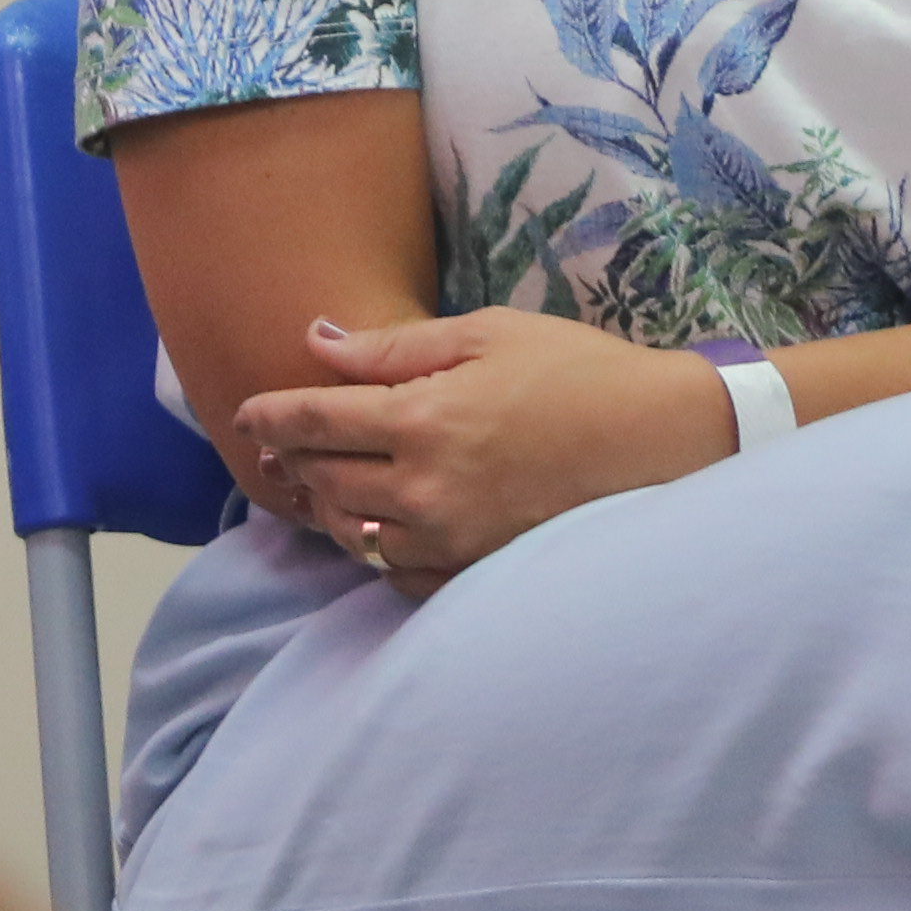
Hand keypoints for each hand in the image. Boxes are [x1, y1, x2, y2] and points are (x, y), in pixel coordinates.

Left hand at [230, 308, 729, 589]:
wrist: (663, 441)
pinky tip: (377, 529)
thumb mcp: (486, 334)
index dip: (271, 417)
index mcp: (423, 418)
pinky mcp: (478, 572)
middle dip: (293, 462)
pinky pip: (398, 576)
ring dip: (327, 509)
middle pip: (324, 481)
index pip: (315, 423)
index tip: (247, 414)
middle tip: (278, 450)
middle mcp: (426, 489)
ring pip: (352, 535)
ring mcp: (452, 540)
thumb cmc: (578, 372)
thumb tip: (316, 340)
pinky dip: (374, 553)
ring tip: (319, 487)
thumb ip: (393, 348)